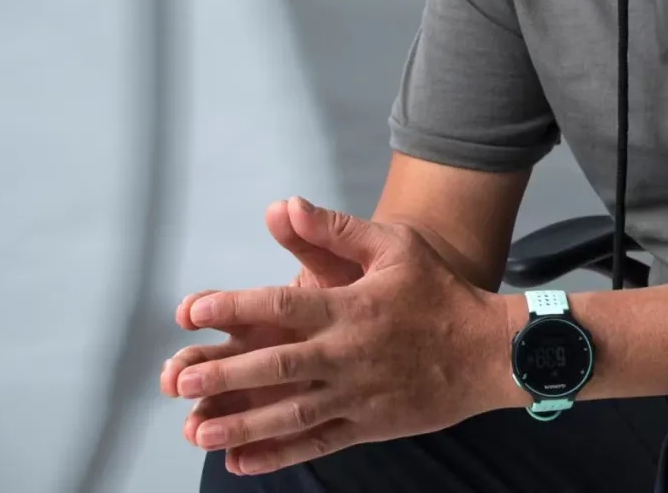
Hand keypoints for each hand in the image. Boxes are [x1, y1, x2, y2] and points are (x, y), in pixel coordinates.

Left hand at [170, 197, 511, 476]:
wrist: (487, 350)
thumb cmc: (437, 290)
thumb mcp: (393, 246)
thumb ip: (336, 231)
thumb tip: (287, 204)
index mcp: (351, 307)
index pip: (283, 306)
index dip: (236, 308)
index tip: (193, 310)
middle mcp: (347, 354)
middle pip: (279, 366)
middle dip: (226, 375)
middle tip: (180, 380)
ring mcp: (356, 395)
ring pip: (291, 414)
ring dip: (242, 424)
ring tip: (197, 431)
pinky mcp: (367, 425)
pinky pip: (316, 443)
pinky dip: (278, 455)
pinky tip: (242, 462)